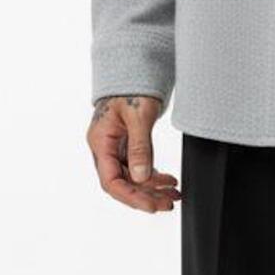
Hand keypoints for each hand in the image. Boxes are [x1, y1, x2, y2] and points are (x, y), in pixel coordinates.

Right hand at [87, 94, 180, 213]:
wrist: (133, 68)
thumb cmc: (131, 87)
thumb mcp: (138, 115)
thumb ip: (139, 147)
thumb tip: (142, 178)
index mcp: (100, 142)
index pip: (111, 180)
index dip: (131, 196)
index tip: (152, 206)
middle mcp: (105, 148)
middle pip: (122, 183)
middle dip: (145, 196)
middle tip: (169, 203)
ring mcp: (116, 147)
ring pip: (132, 177)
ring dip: (152, 188)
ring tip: (174, 195)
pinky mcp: (128, 144)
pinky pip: (139, 167)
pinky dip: (154, 176)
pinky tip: (169, 181)